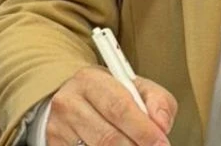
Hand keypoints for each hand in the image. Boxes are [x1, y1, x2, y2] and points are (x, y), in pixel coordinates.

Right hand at [45, 66, 176, 145]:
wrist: (72, 100)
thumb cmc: (108, 95)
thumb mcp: (134, 87)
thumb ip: (156, 100)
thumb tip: (162, 125)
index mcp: (90, 81)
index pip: (119, 108)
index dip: (143, 130)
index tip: (161, 143)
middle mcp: (69, 103)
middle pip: (107, 137)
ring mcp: (58, 128)